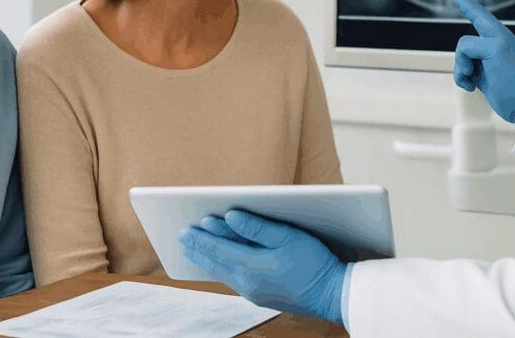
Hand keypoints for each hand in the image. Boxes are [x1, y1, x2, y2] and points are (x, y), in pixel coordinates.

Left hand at [178, 210, 346, 323]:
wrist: (331, 295)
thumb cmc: (313, 262)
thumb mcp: (287, 237)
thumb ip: (257, 227)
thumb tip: (230, 216)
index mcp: (251, 266)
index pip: (217, 248)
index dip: (201, 237)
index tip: (185, 229)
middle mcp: (247, 282)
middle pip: (215, 262)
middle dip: (198, 249)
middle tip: (182, 237)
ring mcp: (253, 293)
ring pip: (222, 273)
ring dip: (207, 260)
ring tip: (193, 251)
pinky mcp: (260, 297)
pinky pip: (232, 281)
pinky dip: (220, 269)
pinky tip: (219, 265)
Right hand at [452, 0, 514, 127]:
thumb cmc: (514, 77)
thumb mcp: (494, 50)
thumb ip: (472, 45)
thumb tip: (465, 58)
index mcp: (498, 35)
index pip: (479, 15)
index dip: (467, 6)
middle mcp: (492, 45)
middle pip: (463, 43)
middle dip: (461, 57)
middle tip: (471, 68)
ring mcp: (486, 61)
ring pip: (460, 58)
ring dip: (461, 70)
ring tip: (471, 80)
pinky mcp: (482, 75)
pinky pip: (462, 72)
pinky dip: (462, 79)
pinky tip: (470, 87)